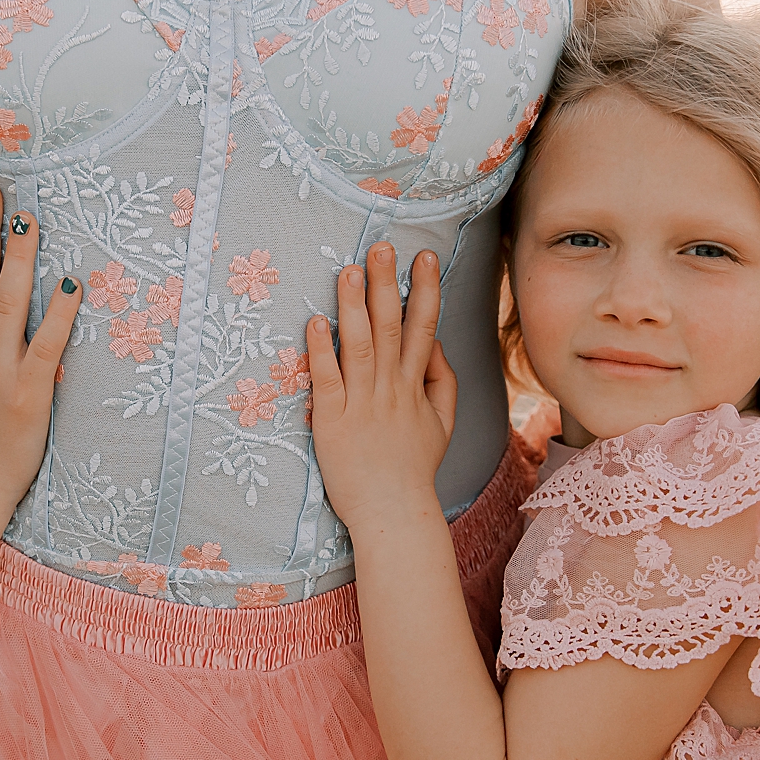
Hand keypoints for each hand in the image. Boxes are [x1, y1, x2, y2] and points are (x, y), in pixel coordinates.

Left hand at [305, 243, 456, 533]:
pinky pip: (327, 379)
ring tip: (347, 271)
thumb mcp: (443, 424)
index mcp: (415, 386)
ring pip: (359, 346)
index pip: (424, 328)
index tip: (424, 258)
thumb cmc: (413, 469)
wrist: (393, 512)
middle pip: (391, 327)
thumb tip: (435, 343)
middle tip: (382, 247)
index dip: (425, 291)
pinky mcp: (333, 421)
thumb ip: (442, 382)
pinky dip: (321, 350)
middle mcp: (390, 389)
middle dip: (387, 284)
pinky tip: (316, 322)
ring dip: (353, 306)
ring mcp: (361, 403)